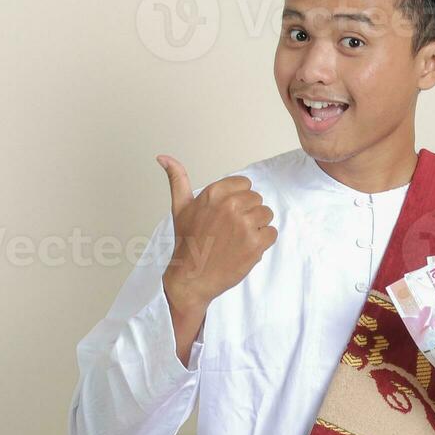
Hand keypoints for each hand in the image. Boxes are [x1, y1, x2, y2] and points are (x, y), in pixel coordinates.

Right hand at [156, 154, 277, 310]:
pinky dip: (262, 242)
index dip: (238, 200)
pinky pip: (271, 233)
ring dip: (256, 227)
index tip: (226, 214)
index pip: (245, 184)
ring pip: (266, 215)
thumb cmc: (188, 243)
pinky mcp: (255, 244)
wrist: (191, 278)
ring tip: (237, 239)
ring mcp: (244, 225)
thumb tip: (163, 157)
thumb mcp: (180, 207)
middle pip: (257, 199)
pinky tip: (244, 248)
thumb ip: (177, 179)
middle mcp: (230, 206)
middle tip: (230, 230)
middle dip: (247, 213)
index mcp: (214, 193)